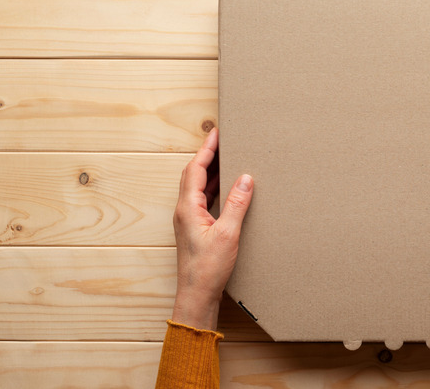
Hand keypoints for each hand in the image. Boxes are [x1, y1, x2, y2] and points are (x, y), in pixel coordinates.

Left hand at [171, 128, 253, 330]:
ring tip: (226, 158)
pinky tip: (226, 187)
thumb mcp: (228, 234)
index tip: (217, 133)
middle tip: (222, 140)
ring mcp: (188, 220)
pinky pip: (203, 199)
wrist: (196, 295)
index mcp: (188, 208)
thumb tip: (245, 178)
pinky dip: (214, 187)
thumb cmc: (207, 269)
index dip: (206, 150)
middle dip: (207, 156)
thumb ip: (237, 204)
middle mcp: (184, 211)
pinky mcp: (195, 228)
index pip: (195, 170)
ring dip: (211, 171)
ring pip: (197, 187)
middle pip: (193, 174)